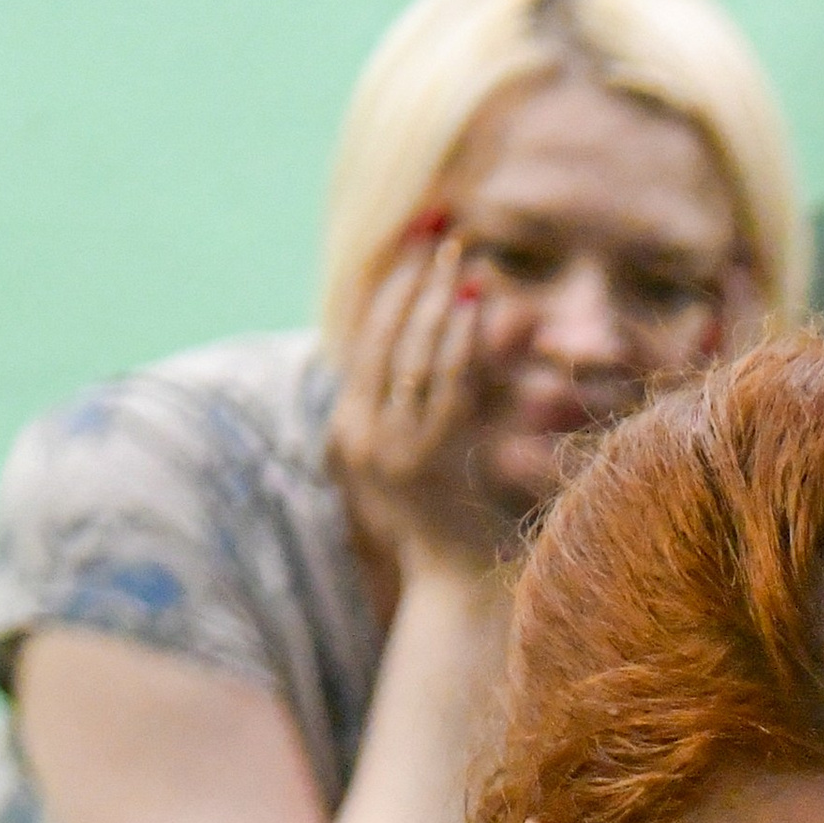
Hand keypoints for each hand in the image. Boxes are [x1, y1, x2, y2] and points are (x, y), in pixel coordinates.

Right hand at [329, 226, 508, 575]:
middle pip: (381, 338)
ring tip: (458, 258)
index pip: (362, 340)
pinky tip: (473, 308)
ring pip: (410, 356)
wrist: (458, 588)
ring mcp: (392, 449)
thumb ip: (417, 403)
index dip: (386, 287)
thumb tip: (441, 331)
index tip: (411, 243)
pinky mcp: (428, 461)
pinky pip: (444, 388)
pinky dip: (458, 343)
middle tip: (437, 233)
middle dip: (409, 281)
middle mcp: (361, 435)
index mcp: (350, 428)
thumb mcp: (421, 456)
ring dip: (436, 301)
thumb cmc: (450, 523)